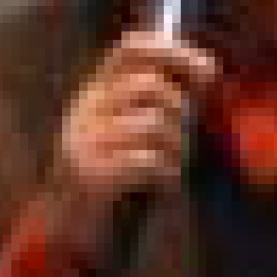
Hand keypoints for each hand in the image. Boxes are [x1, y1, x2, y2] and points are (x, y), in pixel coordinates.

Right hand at [44, 33, 222, 235]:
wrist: (68, 229)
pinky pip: (149, 160)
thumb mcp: (131, 127)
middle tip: (179, 141)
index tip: (209, 72)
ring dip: (176, 148)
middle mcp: (85, 107)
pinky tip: (162, 184)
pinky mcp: (91, 174)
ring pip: (155, 123)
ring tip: (169, 165)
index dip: (175, 52)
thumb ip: (159, 99)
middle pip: (151, 86)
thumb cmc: (113, 175)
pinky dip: (168, 173)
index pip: (132, 47)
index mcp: (96, 90)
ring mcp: (85, 140)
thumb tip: (207, 70)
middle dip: (180, 113)